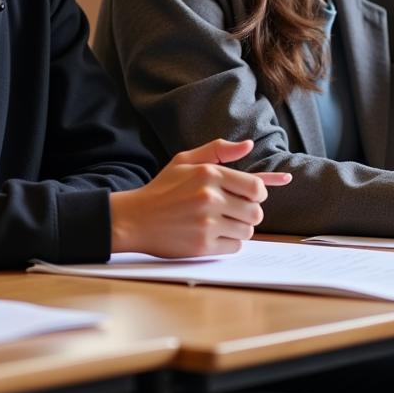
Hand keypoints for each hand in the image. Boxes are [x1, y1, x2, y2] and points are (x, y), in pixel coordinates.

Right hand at [110, 139, 291, 256]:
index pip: (256, 188)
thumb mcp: (185, 160)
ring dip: (239, 227)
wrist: (135, 219)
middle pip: (255, 212)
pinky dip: (228, 242)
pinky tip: (213, 235)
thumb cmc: (163, 188)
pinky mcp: (203, 246)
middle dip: (249, 211)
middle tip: (233, 209)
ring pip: (247, 231)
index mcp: (209, 174)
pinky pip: (235, 247)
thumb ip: (218, 150)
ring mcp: (206, 224)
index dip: (259, 192)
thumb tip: (249, 145)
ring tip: (221, 221)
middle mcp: (210, 198)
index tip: (250, 194)